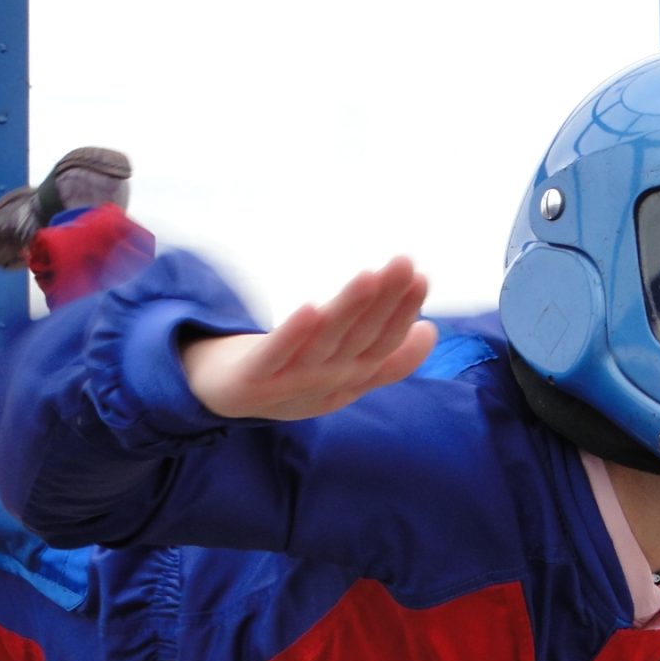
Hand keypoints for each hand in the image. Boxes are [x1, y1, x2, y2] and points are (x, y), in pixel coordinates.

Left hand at [180, 256, 437, 420]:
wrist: (229, 397)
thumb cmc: (293, 376)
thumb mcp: (345, 371)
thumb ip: (387, 358)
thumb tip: (429, 332)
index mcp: (351, 376)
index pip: (384, 342)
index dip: (403, 311)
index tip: (420, 276)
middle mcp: (328, 380)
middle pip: (360, 337)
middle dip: (385, 300)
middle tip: (403, 263)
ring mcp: (292, 380)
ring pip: (327, 341)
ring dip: (349, 308)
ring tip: (369, 276)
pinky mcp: (256, 377)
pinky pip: (277, 353)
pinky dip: (293, 333)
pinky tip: (310, 308)